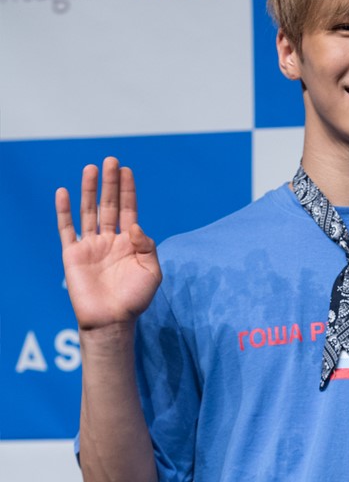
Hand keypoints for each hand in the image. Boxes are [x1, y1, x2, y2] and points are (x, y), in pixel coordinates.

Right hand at [56, 156, 161, 330]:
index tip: (127, 170)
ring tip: (91, 168)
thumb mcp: (152, 272)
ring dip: (89, 190)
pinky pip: (66, 229)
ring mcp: (90, 246)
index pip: (129, 210)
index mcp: (129, 244)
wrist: (112, 321)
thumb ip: (147, 246)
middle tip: (111, 161)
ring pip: (89, 212)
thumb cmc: (135, 300)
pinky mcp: (73, 254)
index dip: (128, 191)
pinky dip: (64, 211)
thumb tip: (134, 225)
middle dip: (110, 183)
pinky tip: (64, 192)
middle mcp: (109, 241)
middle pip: (109, 205)